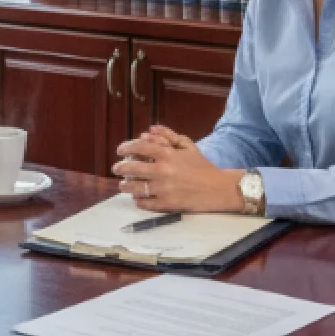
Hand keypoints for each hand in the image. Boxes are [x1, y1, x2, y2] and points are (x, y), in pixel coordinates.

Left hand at [112, 127, 244, 212]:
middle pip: (132, 169)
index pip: (139, 148)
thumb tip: (149, 130)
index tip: (120, 151)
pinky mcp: (166, 204)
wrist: (218, 188)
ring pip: (134, 188)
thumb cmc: (202, 166)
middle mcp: (163, 171)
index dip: (126, 148)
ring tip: (123, 185)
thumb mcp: (188, 146)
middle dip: (120, 168)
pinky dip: (138, 200)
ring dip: (125, 186)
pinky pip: (144, 203)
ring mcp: (163, 189)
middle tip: (116, 169)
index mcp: (168, 154)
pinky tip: (137, 198)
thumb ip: (168, 136)